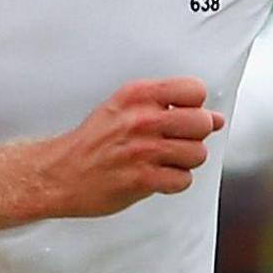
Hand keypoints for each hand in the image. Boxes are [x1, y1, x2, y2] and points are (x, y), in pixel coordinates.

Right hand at [27, 77, 221, 219]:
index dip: (195, 106)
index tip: (182, 115)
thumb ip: (169, 109)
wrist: (57, 173)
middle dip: (194, 136)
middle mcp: (141, 120)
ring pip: (197, 154)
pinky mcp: (141, 179)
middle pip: (201, 123)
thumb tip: (214, 118)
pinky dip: (174, 182)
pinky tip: (157, 177)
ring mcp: (142, 150)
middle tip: (175, 142)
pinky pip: (183, 180)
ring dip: (185, 162)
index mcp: (137, 96)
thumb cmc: (91, 143)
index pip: (194, 90)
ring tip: (163, 161)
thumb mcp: (124, 110)